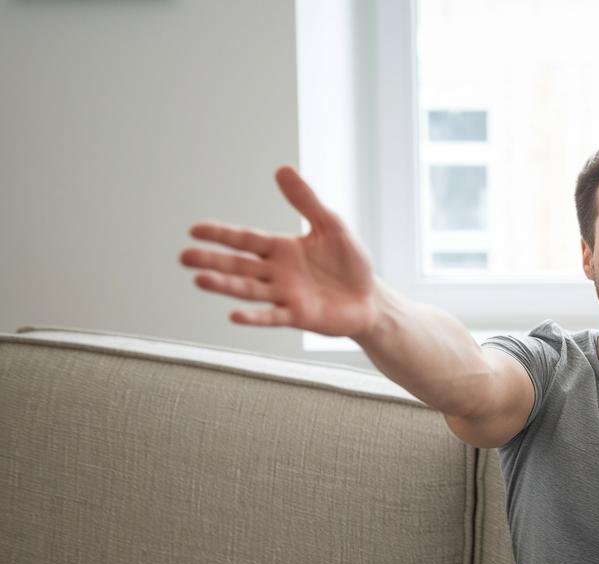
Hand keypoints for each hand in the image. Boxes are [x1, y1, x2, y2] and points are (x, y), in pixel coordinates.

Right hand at [180, 167, 379, 337]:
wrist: (370, 298)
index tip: (194, 230)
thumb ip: (306, 200)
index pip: (244, 239)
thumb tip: (283, 169)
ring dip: (225, 286)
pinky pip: (273, 316)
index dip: (221, 235)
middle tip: (184, 257)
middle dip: (212, 261)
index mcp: (280, 249)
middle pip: (238, 265)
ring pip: (249, 289)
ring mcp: (285, 295)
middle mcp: (276, 272)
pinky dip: (255, 316)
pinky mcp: (298, 315)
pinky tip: (235, 315)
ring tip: (200, 280)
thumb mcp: (331, 225)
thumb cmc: (349, 262)